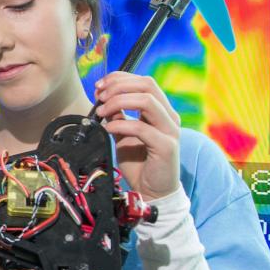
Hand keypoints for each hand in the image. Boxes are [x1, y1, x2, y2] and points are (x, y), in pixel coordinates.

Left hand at [94, 72, 180, 200]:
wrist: (151, 191)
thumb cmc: (138, 162)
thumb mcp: (123, 133)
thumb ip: (117, 116)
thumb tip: (103, 99)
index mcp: (161, 110)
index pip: (144, 81)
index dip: (119, 79)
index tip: (99, 86)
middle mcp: (169, 116)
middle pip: (147, 85)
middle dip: (118, 86)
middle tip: (99, 96)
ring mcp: (170, 130)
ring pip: (147, 101)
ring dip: (119, 101)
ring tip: (102, 111)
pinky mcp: (167, 146)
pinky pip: (142, 128)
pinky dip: (121, 125)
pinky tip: (108, 130)